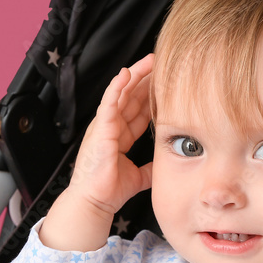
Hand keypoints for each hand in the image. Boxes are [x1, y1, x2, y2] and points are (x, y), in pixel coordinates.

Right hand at [39, 54, 153, 250]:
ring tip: (150, 60)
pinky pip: (109, 103)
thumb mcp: (139, 176)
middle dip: (146, 78)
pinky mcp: (100, 129)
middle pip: (131, 96)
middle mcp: (111, 126)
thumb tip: (167, 165)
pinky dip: (116, 87)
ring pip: (121, 93)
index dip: (151, 95)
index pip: (138, 109)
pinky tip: (125, 74)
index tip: (167, 82)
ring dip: (135, 75)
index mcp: (119, 135)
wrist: (95, 202)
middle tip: (161, 61)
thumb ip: (151, 168)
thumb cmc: (110, 190)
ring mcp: (104, 126)